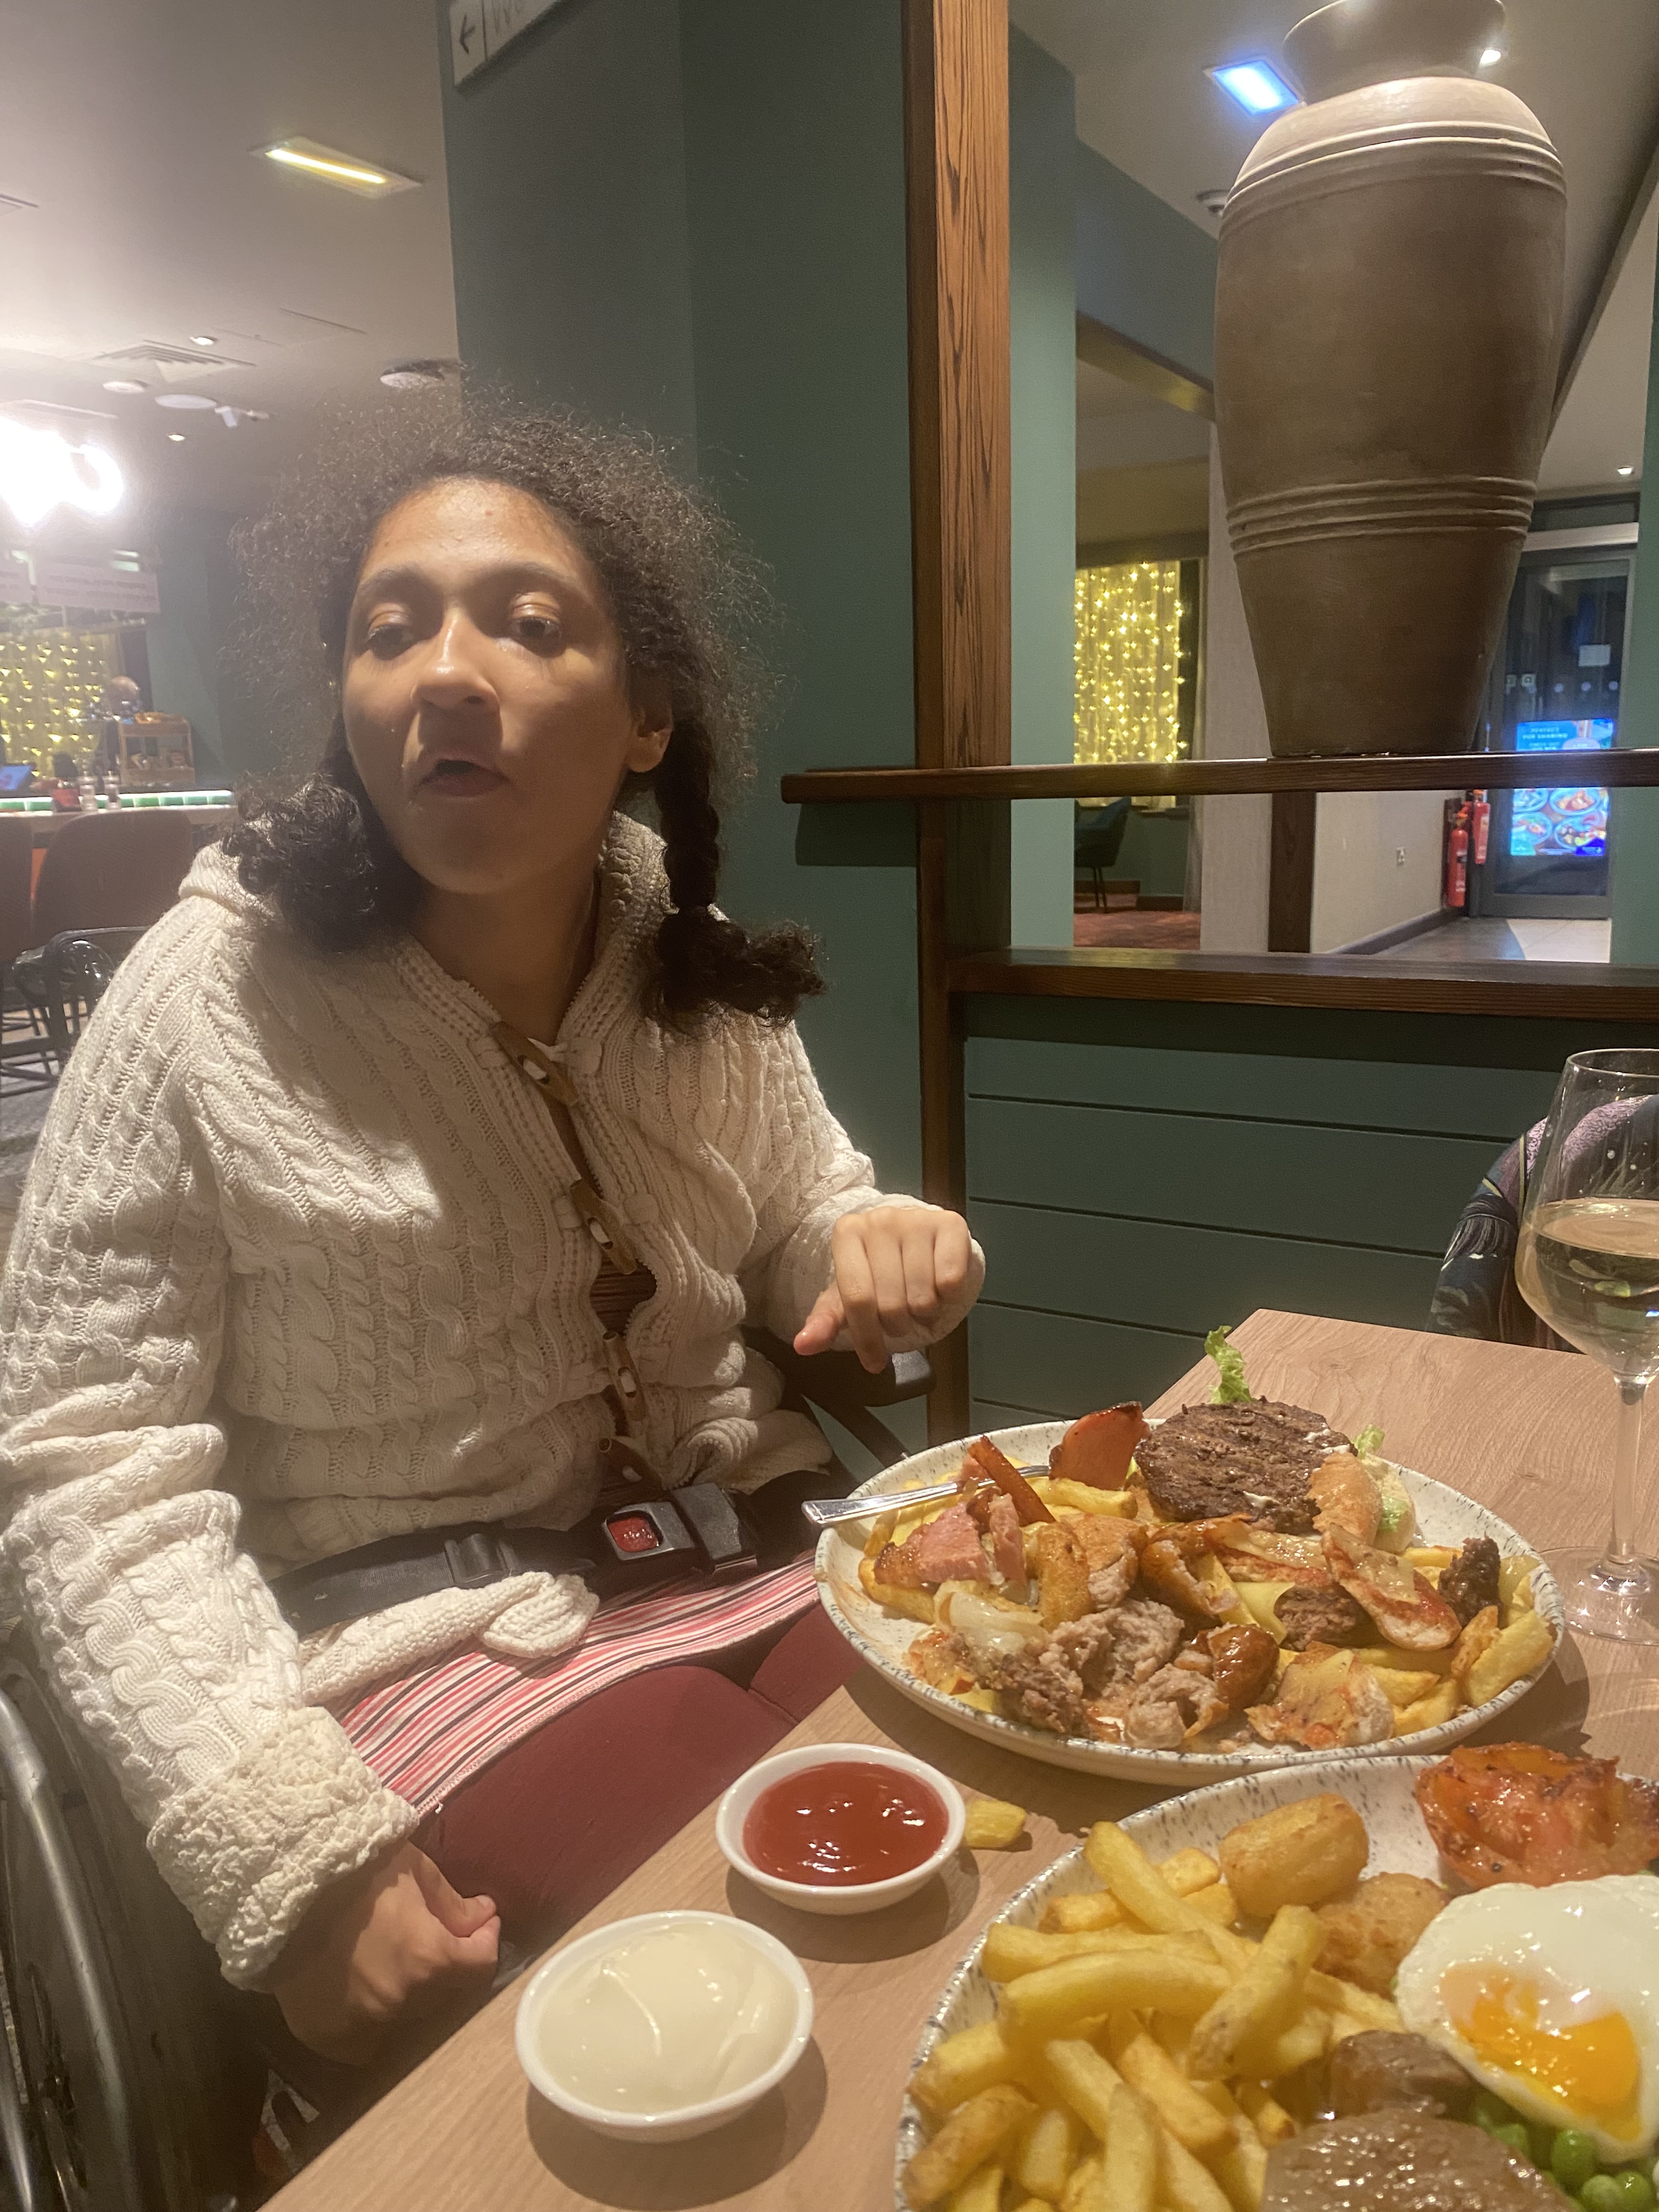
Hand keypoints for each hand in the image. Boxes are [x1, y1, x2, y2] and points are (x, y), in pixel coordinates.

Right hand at [266, 1843, 499, 2065]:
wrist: (282, 1887)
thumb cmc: (355, 1870)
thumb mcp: (415, 1872)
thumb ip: (453, 1905)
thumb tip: (484, 1919)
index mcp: (428, 1958)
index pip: (480, 1966)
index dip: (486, 1942)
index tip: (482, 1926)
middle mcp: (400, 2001)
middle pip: (444, 1993)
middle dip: (447, 1966)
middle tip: (436, 1939)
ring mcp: (362, 2025)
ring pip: (407, 2018)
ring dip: (411, 1994)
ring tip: (397, 1963)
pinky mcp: (327, 2037)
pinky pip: (366, 2042)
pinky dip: (374, 2024)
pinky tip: (369, 1995)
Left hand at [794, 1204, 976, 1372]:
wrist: (923, 1246)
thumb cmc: (881, 1275)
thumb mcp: (848, 1298)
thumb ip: (825, 1321)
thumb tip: (802, 1345)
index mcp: (847, 1233)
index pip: (857, 1299)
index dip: (867, 1338)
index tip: (873, 1363)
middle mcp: (880, 1219)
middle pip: (891, 1303)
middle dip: (898, 1326)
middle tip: (901, 1320)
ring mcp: (917, 1219)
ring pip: (923, 1297)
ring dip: (924, 1313)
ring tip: (920, 1302)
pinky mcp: (951, 1223)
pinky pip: (951, 1282)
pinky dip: (949, 1298)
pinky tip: (941, 1288)